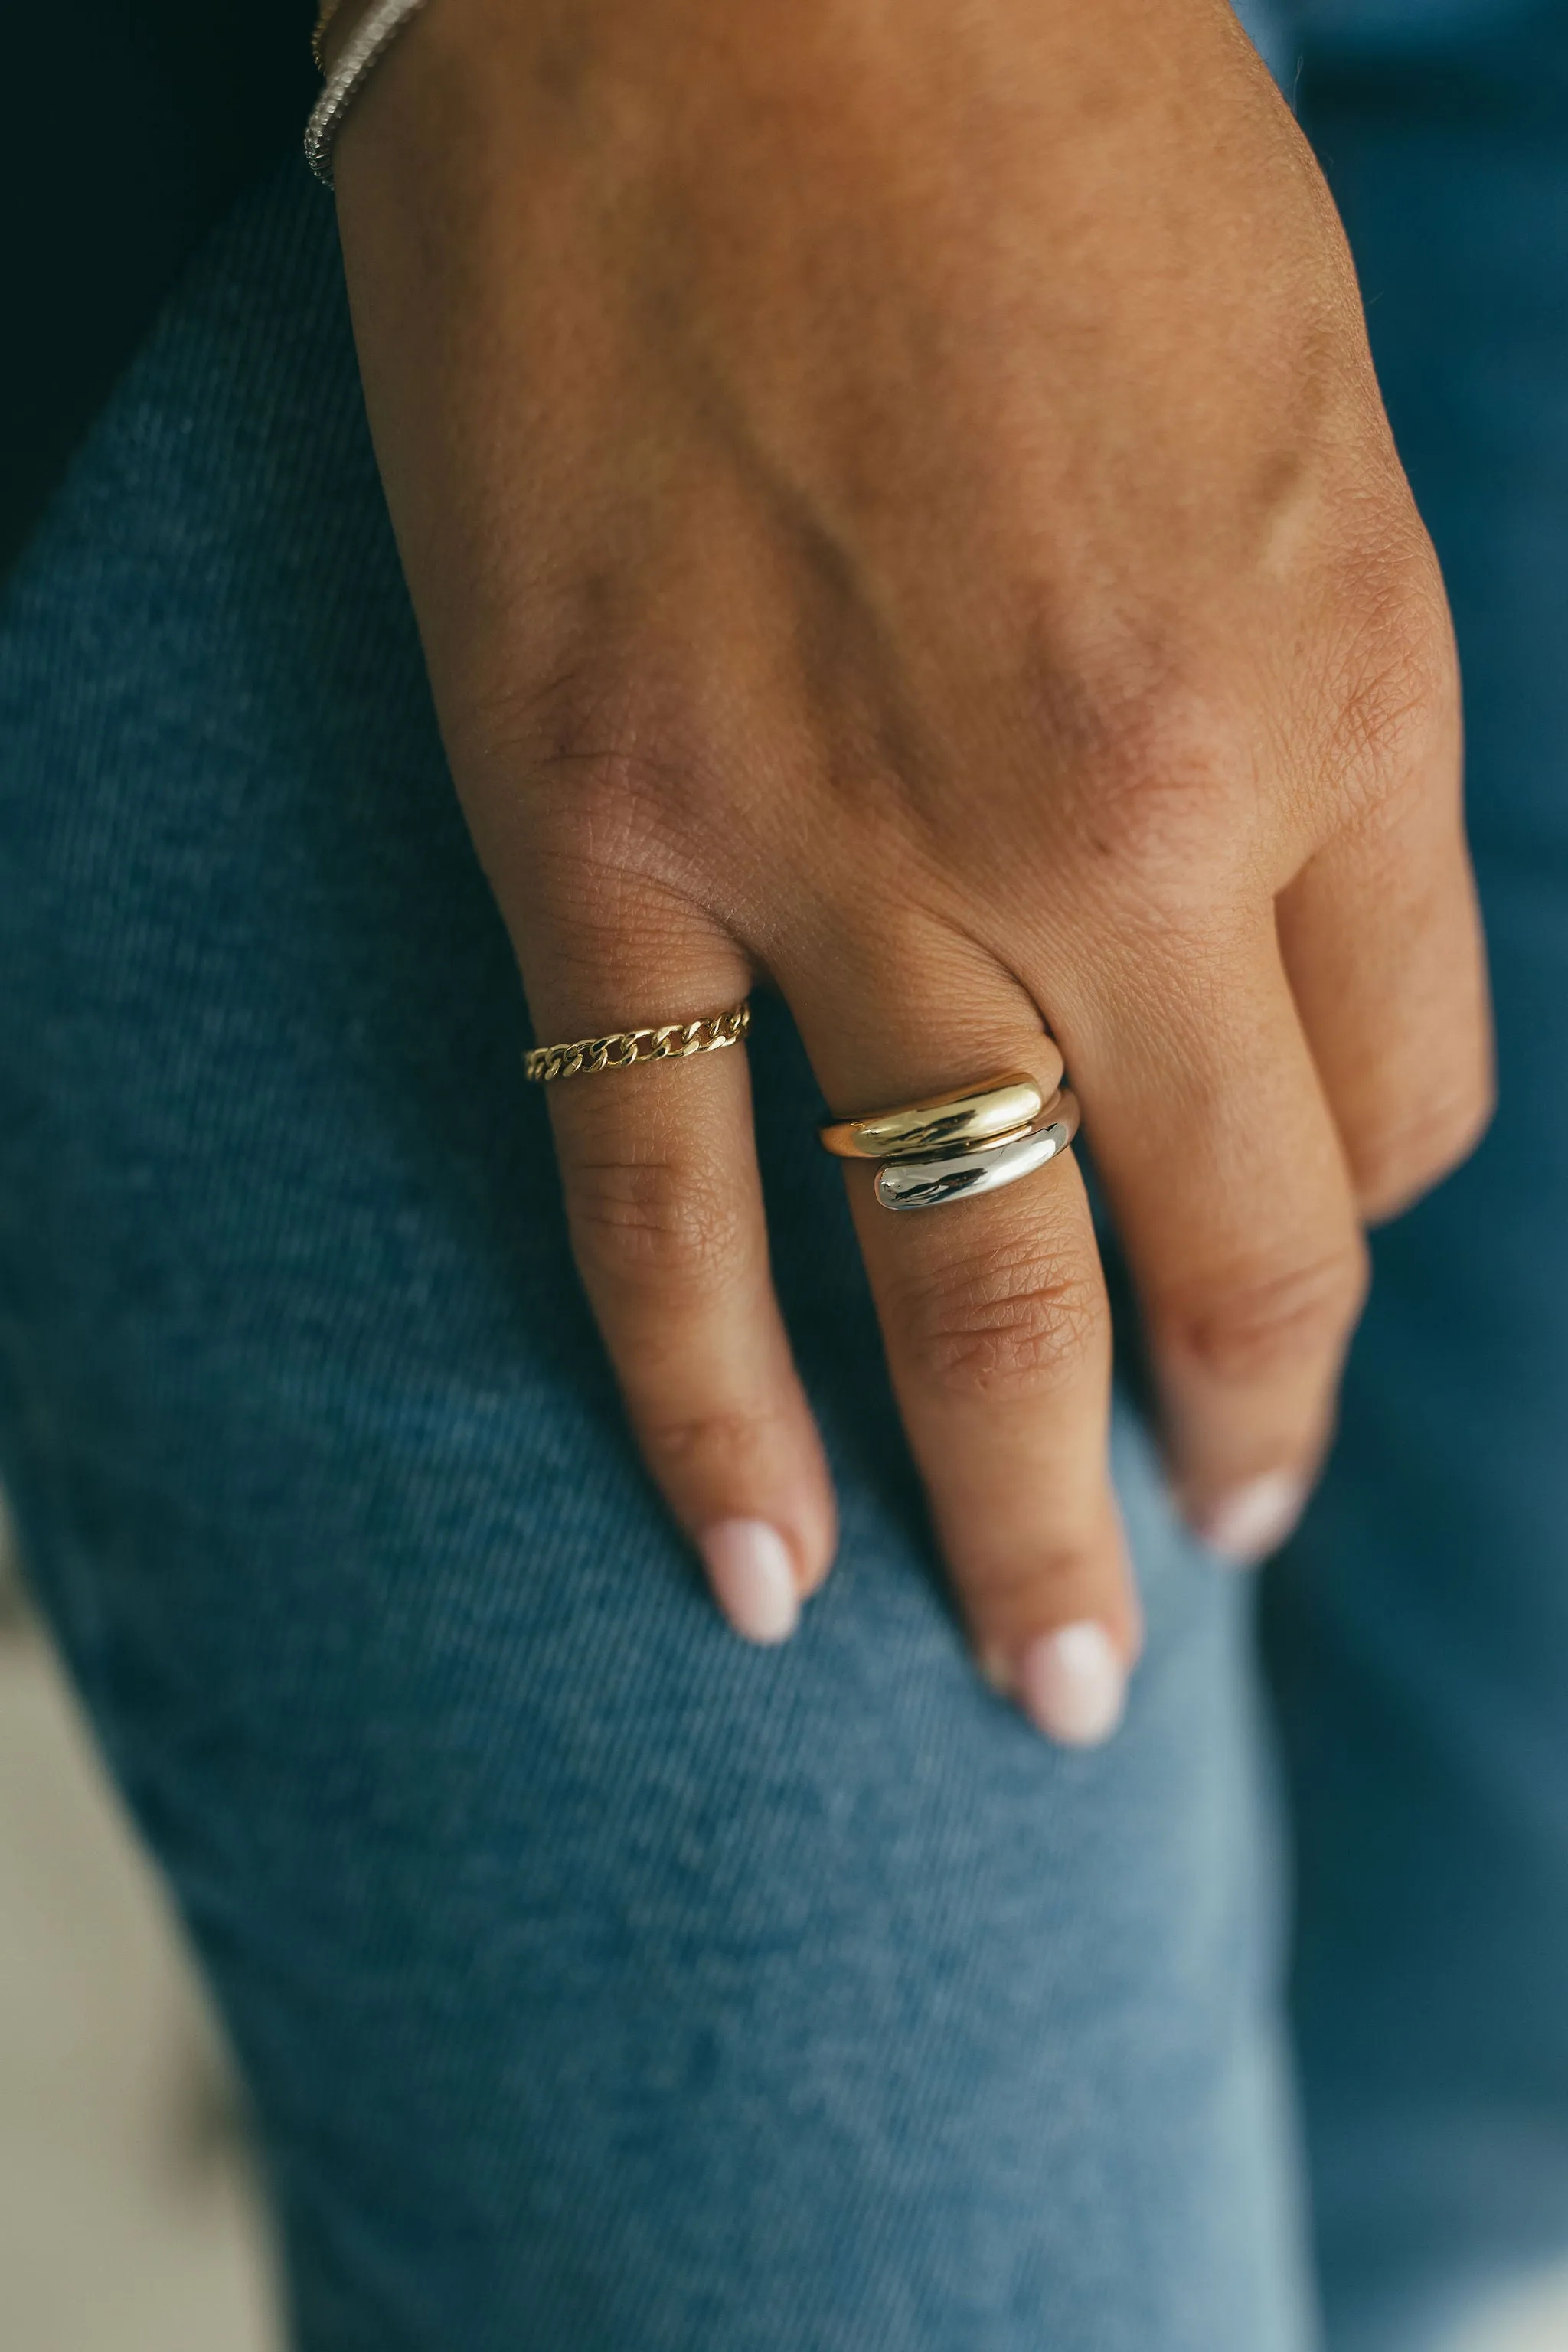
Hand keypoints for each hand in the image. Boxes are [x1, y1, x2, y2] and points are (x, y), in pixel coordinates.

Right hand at [327, 0, 1490, 1740]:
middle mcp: (1114, 815)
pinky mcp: (593, 824)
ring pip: (961, 1274)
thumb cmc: (1060, 142)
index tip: (1292, 1283)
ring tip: (1036, 1679)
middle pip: (1229, 1245)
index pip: (1400, 1108)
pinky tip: (755, 1568)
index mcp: (1340, 691)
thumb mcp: (1311, 439)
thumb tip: (1298, 992)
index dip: (1351, 1231)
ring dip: (1015, 1511)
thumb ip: (1334, 741)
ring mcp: (835, 838)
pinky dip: (706, 1401)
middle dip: (1229, 1444)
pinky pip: (654, 1192)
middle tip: (1196, 1557)